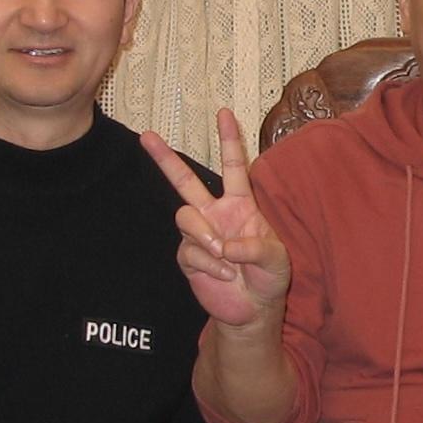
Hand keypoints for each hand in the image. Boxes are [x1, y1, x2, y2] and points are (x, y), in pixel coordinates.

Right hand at [144, 109, 291, 330]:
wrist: (253, 309)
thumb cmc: (269, 277)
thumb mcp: (276, 259)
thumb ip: (255, 247)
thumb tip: (225, 245)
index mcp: (240, 204)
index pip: (234, 165)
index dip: (229, 140)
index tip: (224, 112)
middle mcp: (215, 214)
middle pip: (185, 181)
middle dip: (165, 158)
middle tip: (145, 135)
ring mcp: (199, 234)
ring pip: (185, 217)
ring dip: (205, 236)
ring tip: (224, 257)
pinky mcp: (188, 257)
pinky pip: (189, 250)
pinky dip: (208, 263)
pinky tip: (223, 274)